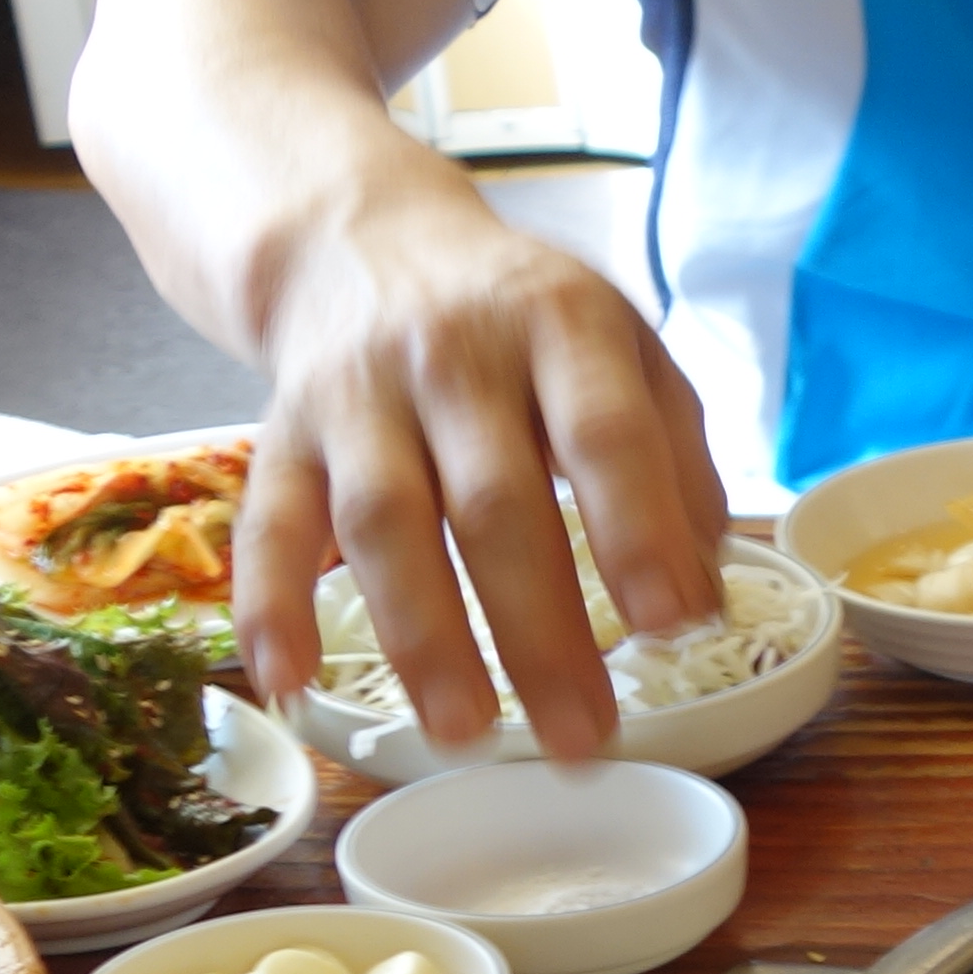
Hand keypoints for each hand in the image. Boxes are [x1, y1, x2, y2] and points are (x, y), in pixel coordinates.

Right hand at [233, 177, 730, 756]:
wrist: (360, 235)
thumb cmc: (518, 317)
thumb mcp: (622, 347)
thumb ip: (675, 458)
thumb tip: (702, 590)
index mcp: (559, 326)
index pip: (604, 433)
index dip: (637, 531)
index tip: (670, 627)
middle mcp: (452, 356)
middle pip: (493, 504)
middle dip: (539, 631)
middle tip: (580, 738)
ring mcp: (358, 396)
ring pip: (382, 525)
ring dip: (422, 638)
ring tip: (465, 732)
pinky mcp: (282, 432)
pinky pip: (269, 525)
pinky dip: (271, 608)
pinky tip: (291, 683)